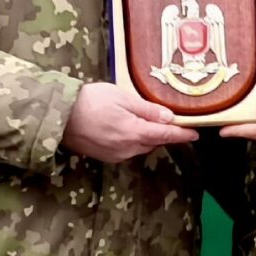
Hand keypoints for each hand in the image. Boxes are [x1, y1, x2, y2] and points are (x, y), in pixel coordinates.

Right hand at [62, 83, 197, 162]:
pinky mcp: (105, 157)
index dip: (182, 134)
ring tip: (149, 122)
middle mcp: (128, 149)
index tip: (195, 134)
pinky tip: (130, 129)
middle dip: (165, 133)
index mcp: (134, 132)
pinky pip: (128, 150)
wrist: (60, 116)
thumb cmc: (91, 100)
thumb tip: (169, 118)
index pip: (165, 135)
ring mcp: (116, 155)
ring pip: (141, 147)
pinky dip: (134, 140)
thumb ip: (147, 110)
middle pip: (154, 142)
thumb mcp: (122, 98)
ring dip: (149, 137)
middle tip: (173, 121)